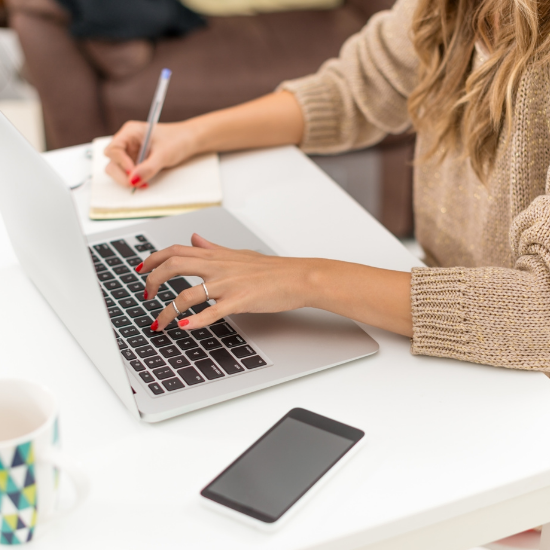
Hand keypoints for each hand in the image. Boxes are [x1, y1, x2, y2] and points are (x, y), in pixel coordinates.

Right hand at [103, 120, 198, 188]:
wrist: (189, 141)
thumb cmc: (178, 140)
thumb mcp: (164, 154)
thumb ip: (148, 168)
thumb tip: (133, 181)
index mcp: (130, 132)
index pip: (114, 148)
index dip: (120, 162)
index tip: (132, 172)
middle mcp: (127, 142)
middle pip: (112, 161)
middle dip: (121, 174)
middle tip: (135, 184)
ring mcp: (130, 153)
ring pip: (117, 169)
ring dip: (127, 179)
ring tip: (143, 184)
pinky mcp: (135, 162)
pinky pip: (128, 174)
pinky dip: (134, 180)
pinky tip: (145, 183)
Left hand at [137, 234, 313, 331]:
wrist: (296, 277)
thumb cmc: (270, 269)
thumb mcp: (237, 254)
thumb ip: (212, 248)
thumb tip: (194, 238)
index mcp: (215, 256)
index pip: (175, 250)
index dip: (153, 259)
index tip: (141, 269)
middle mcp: (217, 267)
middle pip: (173, 266)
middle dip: (152, 281)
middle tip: (146, 296)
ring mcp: (227, 284)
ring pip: (187, 294)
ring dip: (167, 311)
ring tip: (158, 323)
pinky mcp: (239, 301)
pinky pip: (211, 312)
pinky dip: (194, 320)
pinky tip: (183, 327)